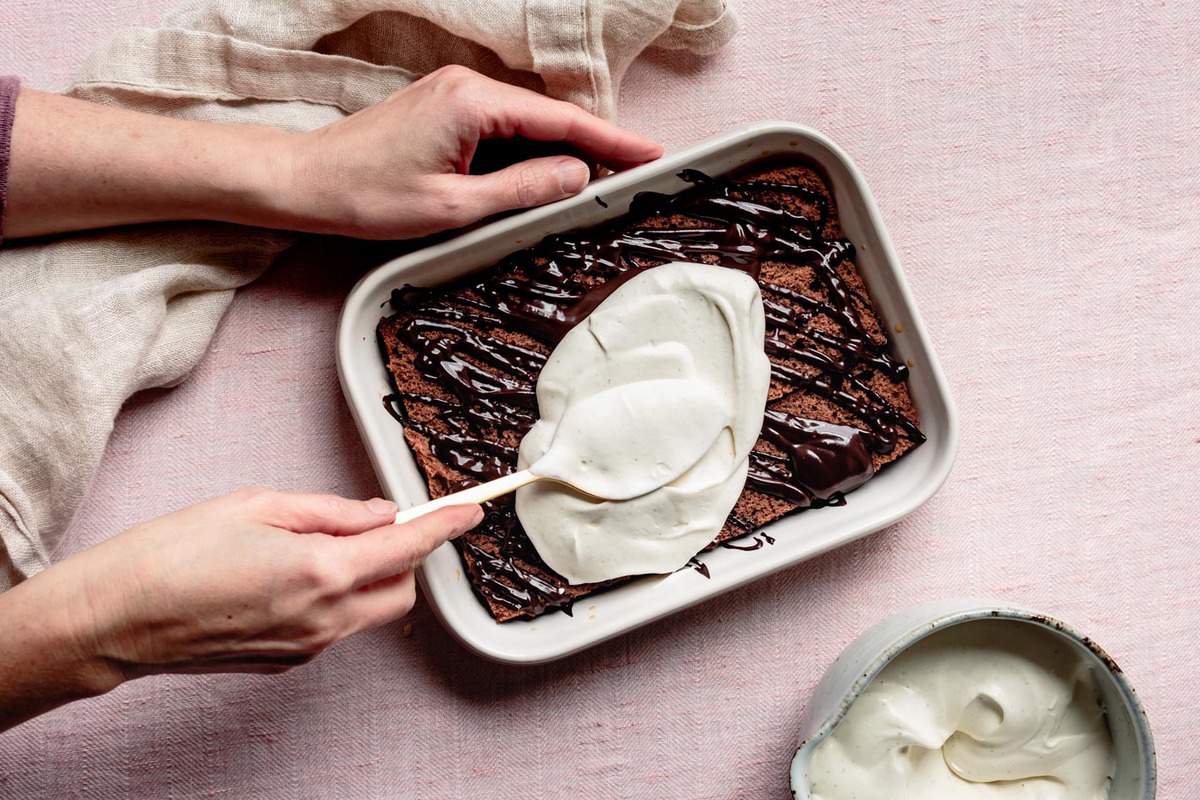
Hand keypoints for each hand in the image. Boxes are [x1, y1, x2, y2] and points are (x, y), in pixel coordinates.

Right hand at [0, 488, 480, 729]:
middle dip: (403, 553)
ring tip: (320, 544)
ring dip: (372, 577)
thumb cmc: (172, 555)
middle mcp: (324, 618)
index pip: (408, 547)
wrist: (114, 620)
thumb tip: (379, 514)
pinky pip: (338, 626)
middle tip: (373, 521)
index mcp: (321, 571)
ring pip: (372, 611)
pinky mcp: (287, 661)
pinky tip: (293, 574)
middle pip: (402, 587)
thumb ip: (331, 511)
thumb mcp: (257, 506)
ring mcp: (307, 647)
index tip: (470, 512)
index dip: (445, 525)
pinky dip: (338, 597)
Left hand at [4, 65, 660, 239]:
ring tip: (598, 185)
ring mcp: (453, 95)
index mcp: (474, 103)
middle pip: (550, 118)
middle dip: (595, 147)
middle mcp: (467, 87)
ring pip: (527, 124)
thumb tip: (576, 175)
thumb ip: (522, 190)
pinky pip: (502, 128)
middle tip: (636, 176)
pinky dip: (528, 153)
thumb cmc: (366, 197)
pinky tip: (543, 178)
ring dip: (560, 153)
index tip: (653, 156)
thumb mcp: (454, 207)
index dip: (614, 142)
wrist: (302, 182)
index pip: (563, 122)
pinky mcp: (443, 110)